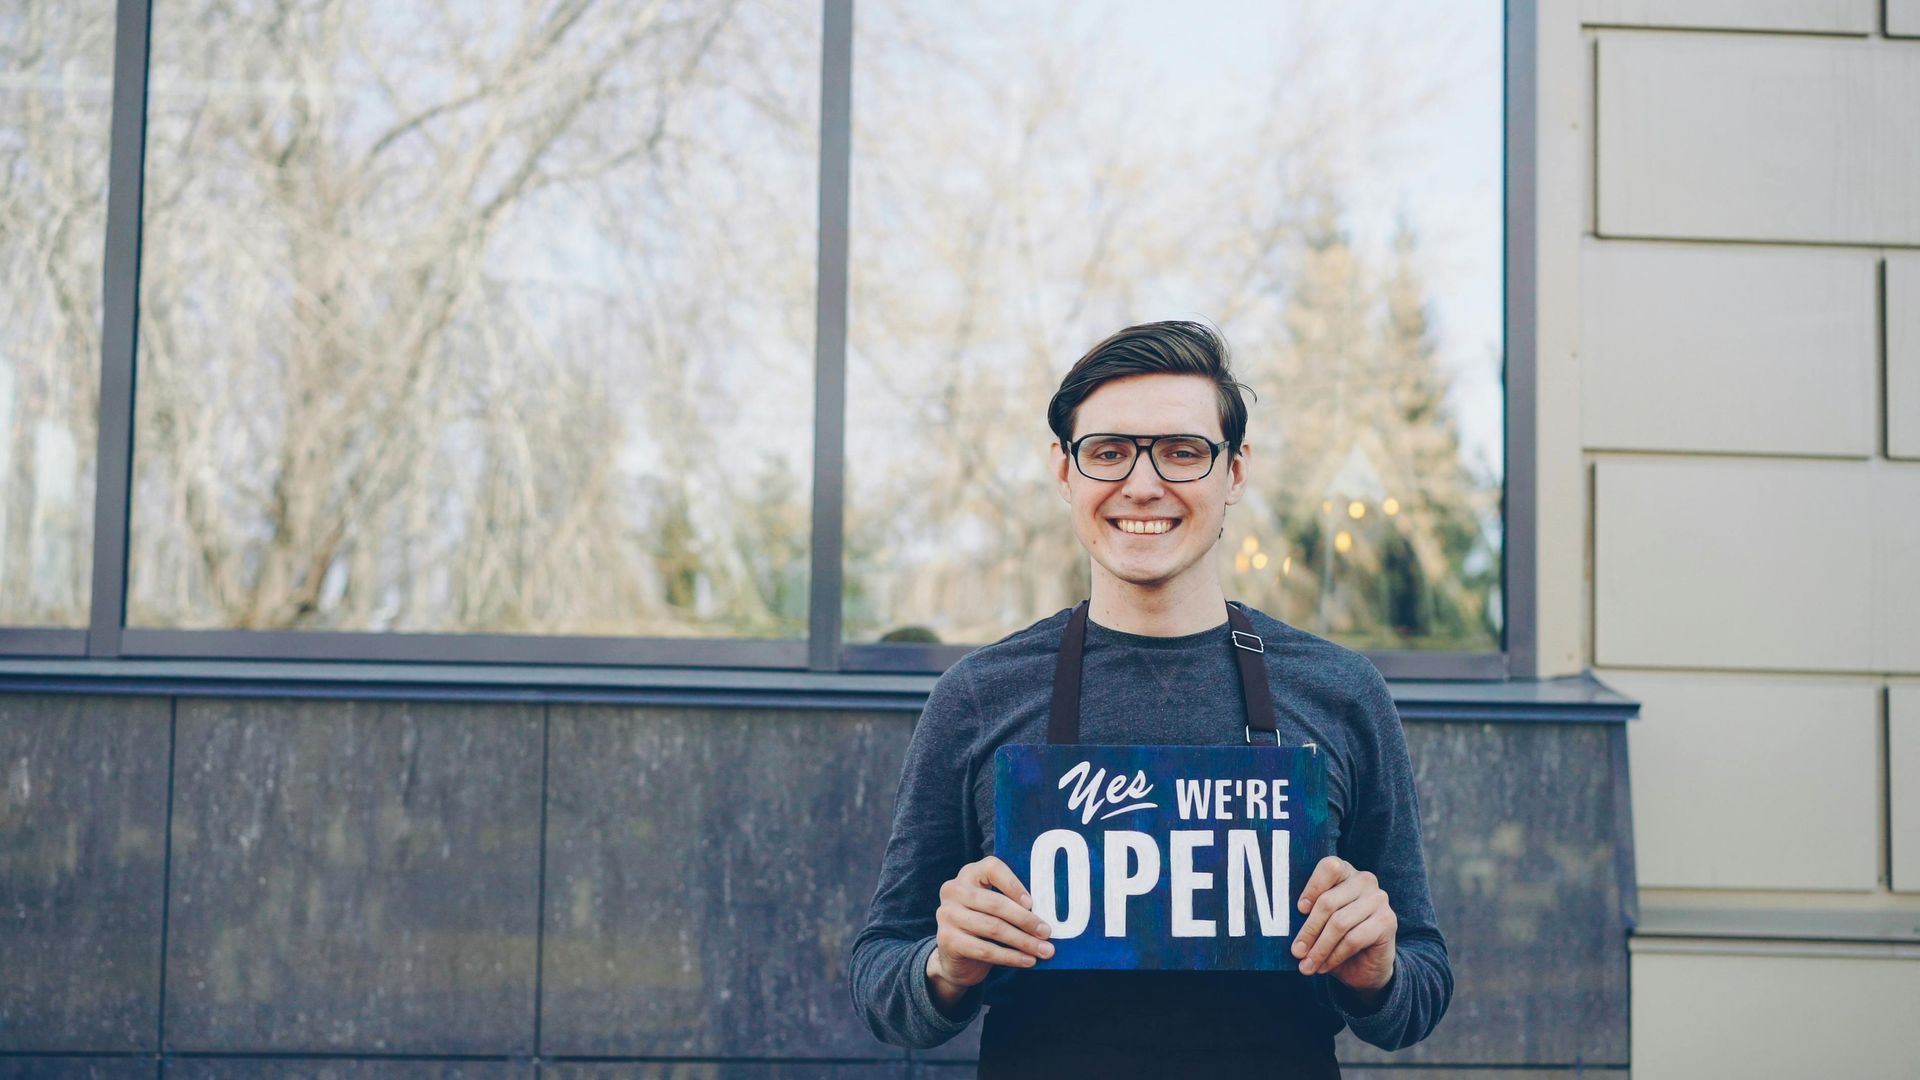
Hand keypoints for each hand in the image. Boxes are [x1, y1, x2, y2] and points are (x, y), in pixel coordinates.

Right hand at [926, 855, 1053, 1012]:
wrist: (955, 957)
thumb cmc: (984, 925)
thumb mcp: (993, 907)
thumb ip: (1012, 902)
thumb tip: (1049, 912)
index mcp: (969, 874)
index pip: (992, 868)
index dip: (1014, 884)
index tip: (1033, 904)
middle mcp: (954, 890)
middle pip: (995, 903)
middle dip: (1026, 920)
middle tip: (1047, 932)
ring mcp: (947, 915)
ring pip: (993, 928)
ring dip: (1023, 941)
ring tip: (1044, 950)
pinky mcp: (947, 940)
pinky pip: (985, 950)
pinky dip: (1011, 957)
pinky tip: (1028, 961)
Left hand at [1291, 856, 1396, 1000]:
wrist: (1367, 966)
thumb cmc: (1336, 938)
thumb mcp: (1320, 923)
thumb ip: (1308, 914)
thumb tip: (1283, 921)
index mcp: (1346, 872)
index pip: (1329, 867)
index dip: (1312, 887)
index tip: (1299, 910)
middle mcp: (1365, 881)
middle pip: (1328, 902)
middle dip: (1309, 931)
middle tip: (1296, 952)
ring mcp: (1379, 900)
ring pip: (1339, 923)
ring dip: (1320, 948)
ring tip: (1307, 965)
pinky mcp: (1387, 922)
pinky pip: (1353, 939)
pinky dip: (1334, 956)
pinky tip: (1324, 966)